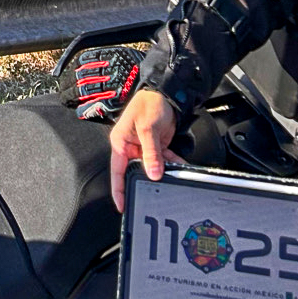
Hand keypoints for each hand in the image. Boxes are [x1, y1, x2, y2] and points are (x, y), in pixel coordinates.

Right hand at [109, 89, 180, 211]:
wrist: (165, 92)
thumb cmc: (148, 104)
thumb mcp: (148, 129)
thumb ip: (151, 153)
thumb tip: (153, 174)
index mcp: (121, 144)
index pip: (117, 172)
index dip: (118, 191)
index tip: (122, 206)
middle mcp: (130, 148)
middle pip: (135, 171)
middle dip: (144, 182)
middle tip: (151, 196)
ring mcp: (144, 147)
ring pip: (152, 167)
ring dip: (162, 172)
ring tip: (170, 182)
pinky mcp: (157, 146)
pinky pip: (164, 159)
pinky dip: (172, 163)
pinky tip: (180, 168)